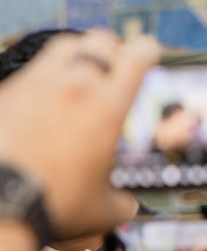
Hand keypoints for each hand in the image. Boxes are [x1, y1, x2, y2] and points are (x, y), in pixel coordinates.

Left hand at [0, 31, 158, 237]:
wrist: (0, 206)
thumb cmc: (55, 205)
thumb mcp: (102, 208)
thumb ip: (121, 201)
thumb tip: (128, 205)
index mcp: (108, 106)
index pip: (136, 57)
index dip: (147, 49)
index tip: (149, 50)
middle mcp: (74, 85)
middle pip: (99, 42)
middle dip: (111, 48)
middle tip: (115, 58)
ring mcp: (35, 85)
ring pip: (63, 47)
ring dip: (77, 53)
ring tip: (79, 68)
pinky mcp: (4, 94)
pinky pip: (29, 73)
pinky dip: (42, 79)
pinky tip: (43, 96)